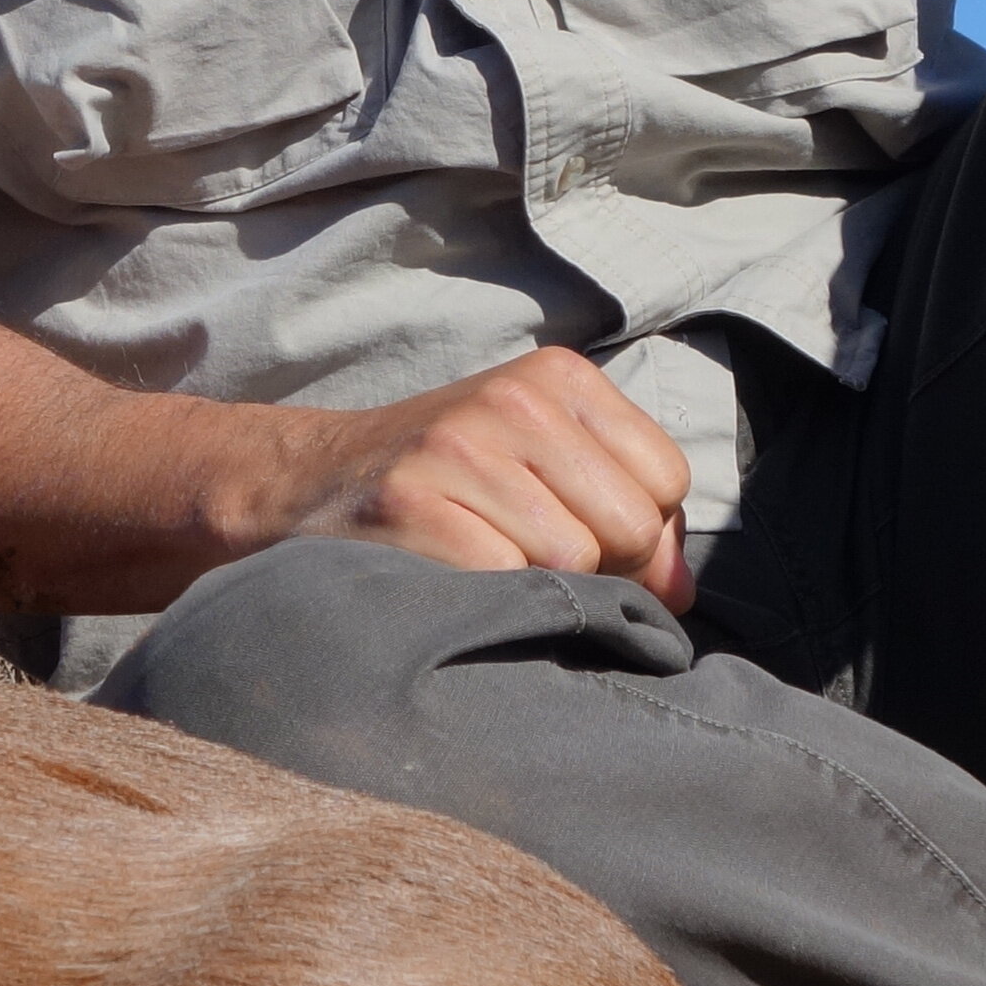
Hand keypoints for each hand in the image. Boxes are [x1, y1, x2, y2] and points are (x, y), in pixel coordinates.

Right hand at [248, 347, 694, 607]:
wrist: (305, 487)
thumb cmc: (443, 484)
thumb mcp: (537, 463)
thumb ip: (623, 511)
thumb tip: (680, 594)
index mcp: (558, 379)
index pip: (667, 478)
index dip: (639, 532)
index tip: (582, 536)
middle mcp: (513, 402)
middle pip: (628, 524)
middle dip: (599, 567)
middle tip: (531, 561)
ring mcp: (458, 451)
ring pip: (571, 562)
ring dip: (539, 591)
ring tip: (488, 569)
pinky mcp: (412, 507)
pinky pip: (506, 584)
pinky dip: (491, 606)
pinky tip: (454, 584)